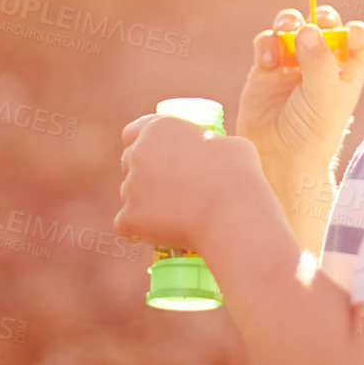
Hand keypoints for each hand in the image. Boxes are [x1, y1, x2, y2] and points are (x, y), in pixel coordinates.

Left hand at [116, 111, 267, 250]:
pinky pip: (126, 225)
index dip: (142, 144)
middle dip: (143, 175)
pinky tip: (157, 235)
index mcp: (159, 128)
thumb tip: (211, 154)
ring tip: (172, 216)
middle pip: (128, 163)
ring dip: (144, 203)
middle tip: (167, 189)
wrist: (231, 213)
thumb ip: (209, 145)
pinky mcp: (129, 218)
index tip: (155, 157)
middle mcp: (138, 153)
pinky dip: (139, 231)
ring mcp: (130, 186)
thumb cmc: (237, 175)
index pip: (133, 133)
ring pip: (129, 195)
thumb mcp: (229, 144)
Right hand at [238, 5, 363, 189]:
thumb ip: (320, 62)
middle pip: (325, 27)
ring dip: (289, 23)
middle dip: (320, 18)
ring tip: (286, 32)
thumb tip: (308, 29)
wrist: (276, 159)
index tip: (348, 33)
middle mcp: (321, 67)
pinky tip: (268, 61)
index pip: (360, 42)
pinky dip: (267, 43)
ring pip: (293, 29)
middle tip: (315, 22)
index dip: (356, 31)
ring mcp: (292, 67)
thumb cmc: (311, 134)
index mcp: (346, 75)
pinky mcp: (266, 70)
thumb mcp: (325, 97)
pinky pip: (267, 42)